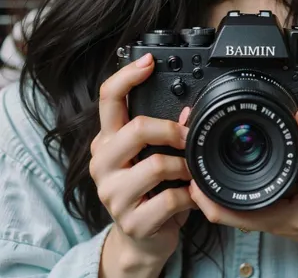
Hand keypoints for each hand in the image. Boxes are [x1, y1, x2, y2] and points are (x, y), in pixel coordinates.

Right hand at [90, 53, 195, 274]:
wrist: (141, 239)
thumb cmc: (148, 189)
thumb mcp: (149, 154)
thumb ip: (161, 130)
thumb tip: (188, 111)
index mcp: (107, 140)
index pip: (107, 99)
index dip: (127, 76)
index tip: (149, 61)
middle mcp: (103, 163)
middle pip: (136, 129)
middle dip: (171, 130)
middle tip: (188, 137)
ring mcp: (113, 194)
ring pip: (156, 164)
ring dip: (184, 166)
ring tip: (191, 172)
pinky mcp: (130, 221)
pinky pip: (170, 199)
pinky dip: (189, 196)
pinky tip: (191, 196)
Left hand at [189, 62, 297, 277]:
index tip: (295, 110)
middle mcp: (296, 206)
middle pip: (253, 192)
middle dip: (221, 169)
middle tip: (197, 141)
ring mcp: (278, 217)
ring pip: (232, 212)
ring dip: (206, 189)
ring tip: (188, 159)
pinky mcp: (267, 221)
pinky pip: (232, 215)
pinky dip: (212, 201)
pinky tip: (198, 182)